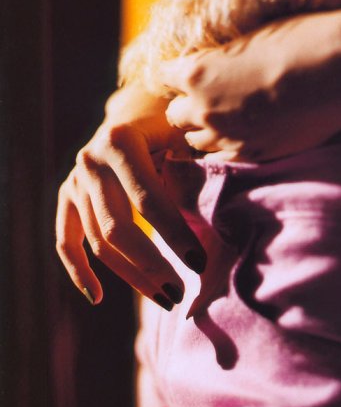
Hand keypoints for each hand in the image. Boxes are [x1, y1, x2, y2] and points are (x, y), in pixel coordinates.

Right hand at [55, 84, 206, 309]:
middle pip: (117, 227)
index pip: (148, 199)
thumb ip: (191, 172)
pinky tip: (98, 297)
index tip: (200, 264)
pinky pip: (66, 241)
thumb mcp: (186, 137)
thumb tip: (209, 221)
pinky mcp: (67, 196)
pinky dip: (78, 271)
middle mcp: (91, 160)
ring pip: (98, 241)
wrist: (137, 108)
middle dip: (152, 265)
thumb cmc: (174, 126)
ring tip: (166, 298)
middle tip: (181, 292)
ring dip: (131, 276)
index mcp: (121, 141)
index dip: (175, 234)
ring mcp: (75, 179)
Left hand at [161, 13, 340, 161]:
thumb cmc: (299, 40)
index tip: (189, 70)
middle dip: (187, 105)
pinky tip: (247, 133)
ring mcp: (229, 137)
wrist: (338, 71)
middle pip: (174, 115)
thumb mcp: (249, 37)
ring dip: (206, 129)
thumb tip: (215, 62)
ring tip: (227, 117)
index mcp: (196, 72)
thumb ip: (221, 57)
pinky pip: (227, 157)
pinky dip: (230, 146)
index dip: (176, 73)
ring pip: (196, 142)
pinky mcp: (254, 155)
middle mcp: (204, 109)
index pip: (162, 76)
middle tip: (208, 96)